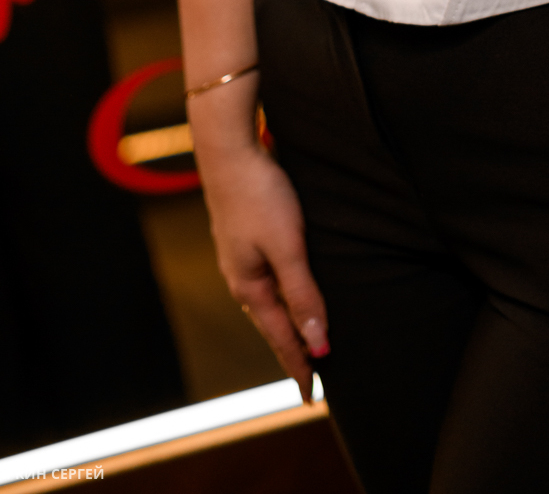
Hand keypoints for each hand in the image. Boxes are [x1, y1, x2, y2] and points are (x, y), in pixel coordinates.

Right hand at [198, 140, 329, 400]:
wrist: (230, 150)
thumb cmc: (261, 195)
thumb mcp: (288, 246)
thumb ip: (303, 294)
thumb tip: (318, 344)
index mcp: (249, 287)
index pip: (280, 338)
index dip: (299, 366)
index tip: (312, 397)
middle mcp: (242, 278)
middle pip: (272, 325)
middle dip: (293, 352)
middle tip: (312, 378)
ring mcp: (241, 258)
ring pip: (269, 302)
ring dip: (288, 324)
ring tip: (304, 343)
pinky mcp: (247, 237)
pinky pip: (268, 280)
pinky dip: (282, 297)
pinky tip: (289, 291)